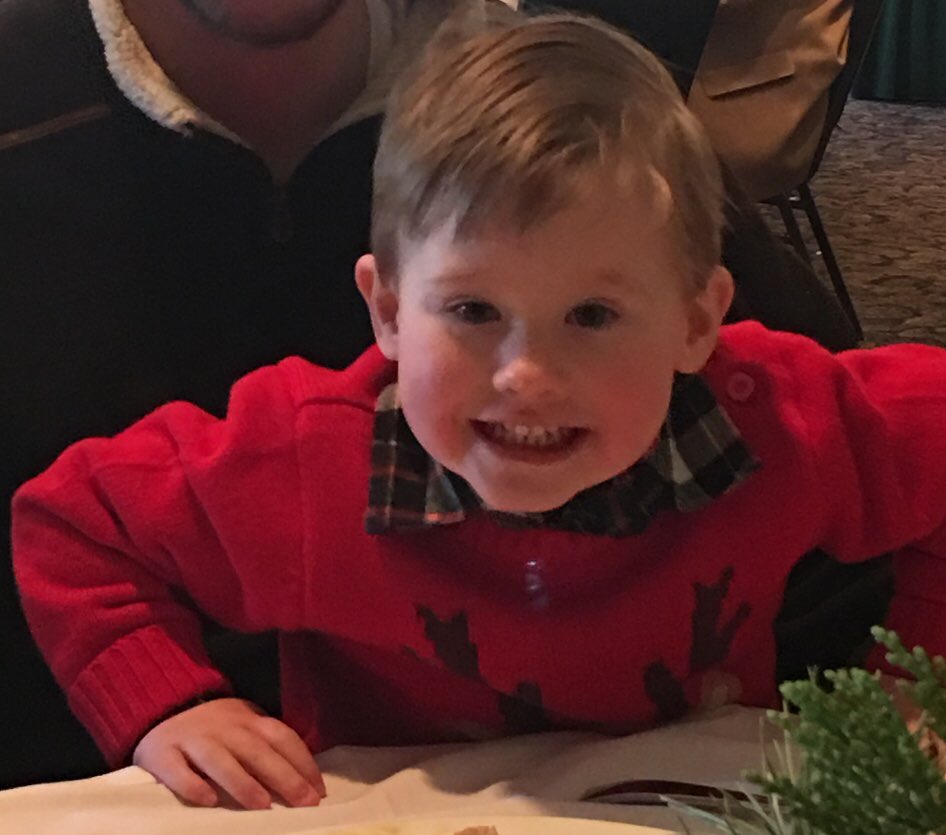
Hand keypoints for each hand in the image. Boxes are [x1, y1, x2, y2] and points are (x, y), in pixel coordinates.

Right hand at [132, 697, 325, 809]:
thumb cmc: (214, 729)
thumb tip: (305, 782)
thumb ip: (267, 747)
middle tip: (305, 804)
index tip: (319, 792)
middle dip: (284, 777)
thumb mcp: (245, 727)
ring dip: (243, 783)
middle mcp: (224, 727)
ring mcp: (193, 739)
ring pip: (220, 760)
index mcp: (249, 720)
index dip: (303, 763)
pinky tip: (208, 802)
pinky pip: (177, 771)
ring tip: (263, 806)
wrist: (161, 708)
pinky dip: (192, 786)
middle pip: (257, 751)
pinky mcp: (162, 754)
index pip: (282, 738)